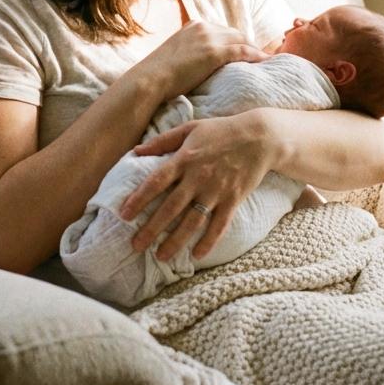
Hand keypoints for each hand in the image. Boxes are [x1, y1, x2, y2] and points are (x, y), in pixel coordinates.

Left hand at [118, 113, 276, 261]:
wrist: (260, 137)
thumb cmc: (221, 131)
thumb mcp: (190, 128)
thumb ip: (162, 141)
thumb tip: (135, 151)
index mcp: (184, 159)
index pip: (156, 181)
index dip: (139, 199)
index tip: (123, 215)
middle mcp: (198, 178)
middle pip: (171, 207)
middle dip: (152, 228)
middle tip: (135, 246)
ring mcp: (216, 191)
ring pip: (193, 221)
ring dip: (176, 241)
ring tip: (160, 256)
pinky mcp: (233, 200)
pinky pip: (219, 225)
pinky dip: (209, 241)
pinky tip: (196, 255)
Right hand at [130, 21, 267, 99]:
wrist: (148, 81)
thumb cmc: (157, 76)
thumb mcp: (174, 57)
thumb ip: (188, 54)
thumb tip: (195, 66)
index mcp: (193, 26)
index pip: (222, 31)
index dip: (234, 42)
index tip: (242, 53)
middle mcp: (203, 27)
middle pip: (235, 34)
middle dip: (247, 45)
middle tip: (257, 59)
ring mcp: (209, 38)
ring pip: (241, 40)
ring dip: (254, 51)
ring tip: (266, 62)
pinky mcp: (214, 52)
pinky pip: (243, 51)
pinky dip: (257, 56)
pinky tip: (266, 62)